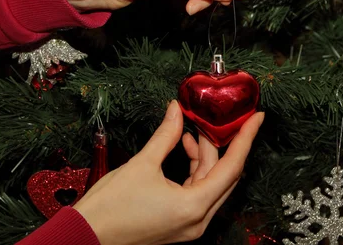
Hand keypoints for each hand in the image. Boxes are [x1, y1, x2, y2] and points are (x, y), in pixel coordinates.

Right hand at [73, 101, 263, 244]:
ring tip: (188, 133)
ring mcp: (189, 226)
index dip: (245, 140)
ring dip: (203, 158)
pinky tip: (182, 151)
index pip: (231, 168)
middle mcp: (197, 221)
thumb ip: (165, 135)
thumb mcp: (142, 164)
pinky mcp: (179, 225)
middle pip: (223, 177)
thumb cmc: (111, 206)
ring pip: (210, 184)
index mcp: (193, 207)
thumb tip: (176, 110)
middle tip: (217, 120)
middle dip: (221, 146)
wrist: (86, 235)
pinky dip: (194, 171)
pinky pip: (197, 193)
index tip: (257, 119)